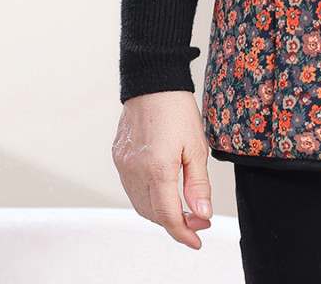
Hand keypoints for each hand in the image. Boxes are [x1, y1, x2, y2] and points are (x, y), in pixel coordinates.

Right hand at [112, 90, 212, 248]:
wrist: (153, 81)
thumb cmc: (177, 108)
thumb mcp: (197, 146)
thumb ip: (198, 184)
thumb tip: (202, 213)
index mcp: (157, 168)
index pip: (168, 216)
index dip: (184, 233)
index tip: (197, 239)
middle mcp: (135, 170)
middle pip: (153, 214)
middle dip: (177, 223)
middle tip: (198, 220)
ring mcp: (123, 165)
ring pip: (140, 205)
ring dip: (161, 213)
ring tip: (184, 208)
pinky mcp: (119, 158)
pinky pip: (132, 189)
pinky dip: (148, 198)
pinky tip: (164, 192)